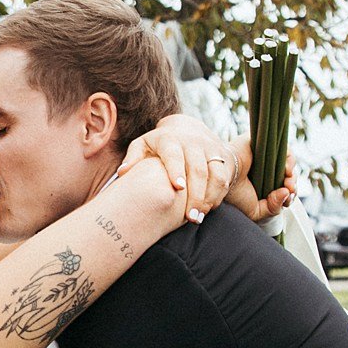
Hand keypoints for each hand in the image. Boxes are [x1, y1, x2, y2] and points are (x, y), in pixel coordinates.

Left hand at [122, 115, 237, 220]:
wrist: (188, 129)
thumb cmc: (159, 144)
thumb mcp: (143, 144)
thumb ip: (133, 157)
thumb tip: (123, 173)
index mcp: (170, 139)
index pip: (174, 154)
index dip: (176, 170)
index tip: (177, 188)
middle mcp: (193, 142)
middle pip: (198, 169)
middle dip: (195, 195)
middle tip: (190, 218)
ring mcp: (210, 149)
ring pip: (215, 174)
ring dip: (209, 198)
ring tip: (199, 218)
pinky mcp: (222, 156)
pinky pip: (224, 178)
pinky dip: (218, 195)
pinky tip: (208, 210)